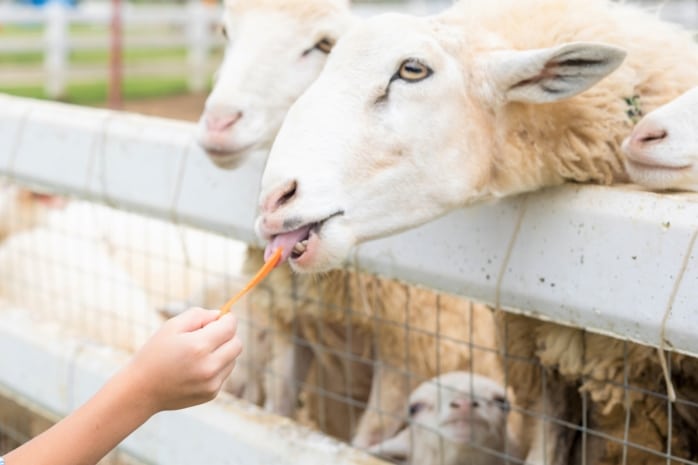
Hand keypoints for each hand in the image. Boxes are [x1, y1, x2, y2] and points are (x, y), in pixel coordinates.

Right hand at [122, 307, 242, 413]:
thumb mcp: (172, 326)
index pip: (230, 327)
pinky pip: (224, 373)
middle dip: (227, 335)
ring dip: (223, 352)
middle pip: (237, 344)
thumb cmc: (155, 353)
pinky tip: (196, 368)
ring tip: (198, 354)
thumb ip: (199, 315)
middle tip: (209, 335)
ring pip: (233, 359)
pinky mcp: (211, 394)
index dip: (227, 319)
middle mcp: (209, 366)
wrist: (141, 390)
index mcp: (199, 346)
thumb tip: (220, 316)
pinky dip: (216, 367)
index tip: (220, 318)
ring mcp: (212, 383)